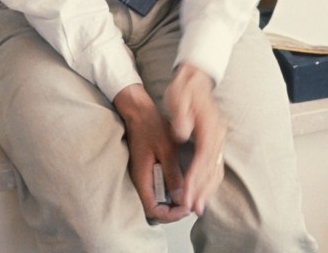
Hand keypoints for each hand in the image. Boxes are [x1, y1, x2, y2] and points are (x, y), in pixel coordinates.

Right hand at [113, 83, 190, 223]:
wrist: (138, 111)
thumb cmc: (151, 126)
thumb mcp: (166, 150)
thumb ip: (173, 175)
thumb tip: (181, 198)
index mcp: (142, 178)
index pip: (154, 210)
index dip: (171, 215)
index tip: (186, 207)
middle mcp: (140, 181)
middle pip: (155, 209)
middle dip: (173, 211)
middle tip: (189, 204)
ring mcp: (142, 176)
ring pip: (156, 199)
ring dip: (171, 202)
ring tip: (187, 194)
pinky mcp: (146, 170)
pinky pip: (156, 187)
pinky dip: (168, 190)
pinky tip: (180, 182)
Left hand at [164, 64, 226, 215]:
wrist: (194, 79)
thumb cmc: (184, 90)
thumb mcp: (178, 98)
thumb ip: (180, 116)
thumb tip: (182, 133)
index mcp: (209, 125)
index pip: (203, 157)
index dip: (195, 177)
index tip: (186, 194)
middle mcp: (218, 134)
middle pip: (212, 167)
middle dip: (202, 190)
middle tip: (192, 209)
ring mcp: (219, 138)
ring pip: (216, 169)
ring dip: (207, 190)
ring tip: (197, 208)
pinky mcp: (215, 141)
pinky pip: (214, 166)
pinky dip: (209, 182)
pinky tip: (202, 192)